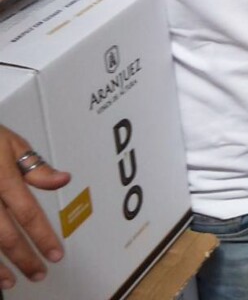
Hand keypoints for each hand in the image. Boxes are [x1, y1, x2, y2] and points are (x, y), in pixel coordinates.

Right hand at [0, 126, 69, 290]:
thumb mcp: (12, 143)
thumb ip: (35, 167)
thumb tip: (63, 179)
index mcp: (2, 178)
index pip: (28, 213)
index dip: (43, 236)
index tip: (56, 254)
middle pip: (5, 236)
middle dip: (24, 258)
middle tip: (39, 273)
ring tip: (11, 281)